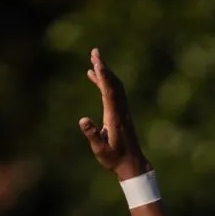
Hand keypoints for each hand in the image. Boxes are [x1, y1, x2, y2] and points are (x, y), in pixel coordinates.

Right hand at [78, 48, 150, 180]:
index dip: (103, 76)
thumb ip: (92, 135)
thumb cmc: (114, 159)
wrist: (132, 164)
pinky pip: (113, 91)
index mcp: (115, 117)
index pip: (109, 92)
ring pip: (115, 85)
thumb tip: (82, 120)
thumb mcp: (100, 150)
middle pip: (113, 83)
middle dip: (104, 67)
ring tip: (94, 58)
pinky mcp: (120, 112)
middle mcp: (120, 110)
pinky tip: (94, 76)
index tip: (97, 62)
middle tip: (95, 52)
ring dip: (105, 71)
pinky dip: (104, 81)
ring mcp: (122, 110)